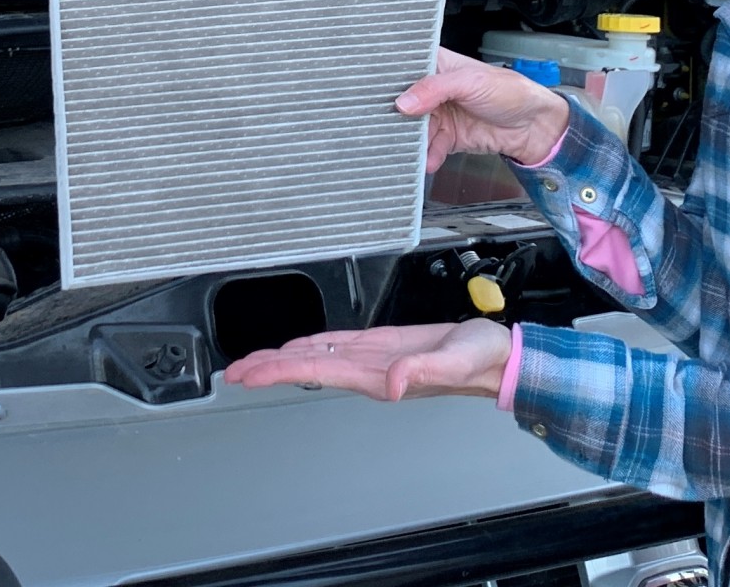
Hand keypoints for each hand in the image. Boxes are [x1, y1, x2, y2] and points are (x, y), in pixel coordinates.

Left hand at [220, 320, 513, 400]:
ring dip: (282, 359)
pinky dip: (311, 346)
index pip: (315, 371)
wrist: (497, 356)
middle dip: (267, 369)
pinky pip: (337, 346)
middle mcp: (368, 369)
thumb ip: (423, 371)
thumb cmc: (481, 360)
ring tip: (252, 363)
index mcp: (377, 374)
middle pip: (305, 367)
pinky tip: (297, 347)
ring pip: (316, 357)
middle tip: (232, 372)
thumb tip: (394, 383)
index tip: (248, 375)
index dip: (277, 371)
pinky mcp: (382, 346)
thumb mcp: (454, 362)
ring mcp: (372, 359)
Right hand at [399, 46, 570, 170]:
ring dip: (411, 139)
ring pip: (413, 127)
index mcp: (438, 64)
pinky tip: (428, 159)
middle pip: (404, 101)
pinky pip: (429, 147)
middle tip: (387, 124)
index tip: (374, 91)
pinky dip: (427, 154)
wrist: (534, 127)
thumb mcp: (471, 81)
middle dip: (396, 114)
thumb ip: (435, 88)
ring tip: (408, 147)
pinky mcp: (447, 136)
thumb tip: (404, 101)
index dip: (389, 79)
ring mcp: (439, 114)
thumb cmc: (510, 92)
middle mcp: (434, 88)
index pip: (405, 68)